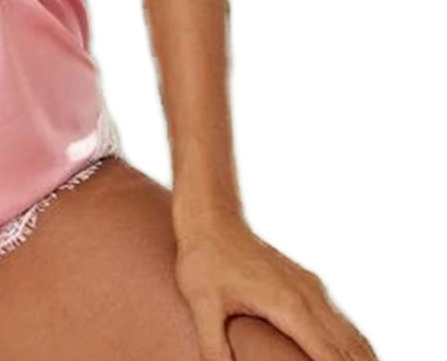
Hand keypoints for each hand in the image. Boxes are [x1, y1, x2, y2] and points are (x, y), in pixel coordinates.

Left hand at [173, 210, 377, 360]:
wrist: (210, 216)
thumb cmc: (203, 259)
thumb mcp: (202, 304)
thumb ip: (214, 347)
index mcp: (289, 306)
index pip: (331, 358)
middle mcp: (309, 296)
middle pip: (351, 349)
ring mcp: (311, 288)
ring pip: (351, 335)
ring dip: (360, 359)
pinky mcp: (307, 284)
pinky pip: (340, 322)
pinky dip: (352, 346)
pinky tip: (350, 359)